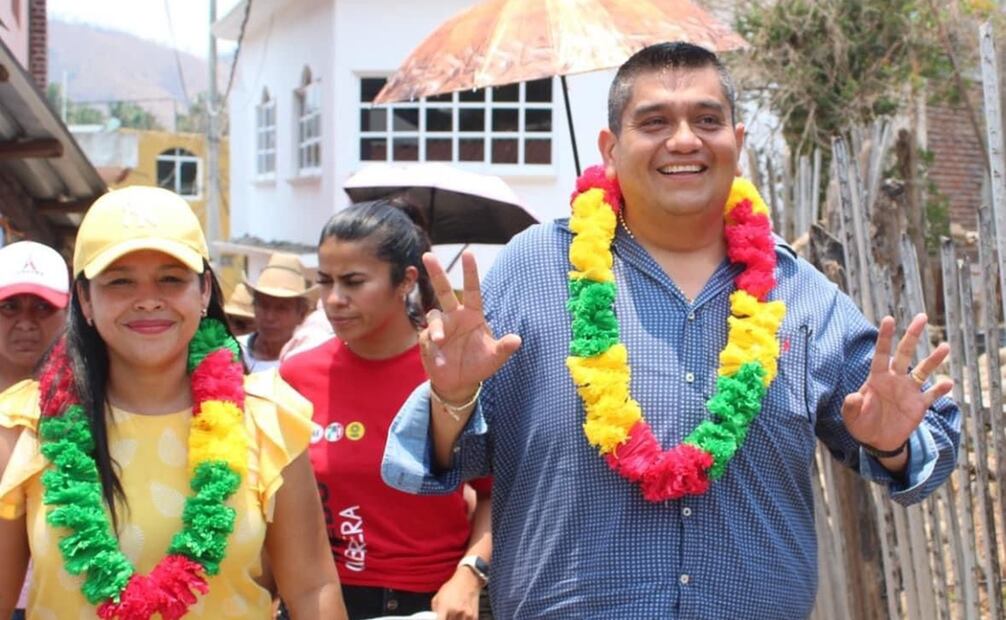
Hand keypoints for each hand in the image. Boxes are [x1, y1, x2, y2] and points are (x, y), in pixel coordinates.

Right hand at [420, 251, 520, 402]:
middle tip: (428, 254)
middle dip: (436, 272)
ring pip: (433, 317)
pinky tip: (441, 362)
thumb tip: (517, 339)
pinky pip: (428, 340)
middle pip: (443, 290)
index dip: (470, 272)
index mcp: (472, 315)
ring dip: (436, 328)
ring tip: (440, 341)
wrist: (460, 383)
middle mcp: (454, 316)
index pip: (472, 290)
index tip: (468, 253)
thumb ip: (504, 348)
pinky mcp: (427, 341)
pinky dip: (434, 350)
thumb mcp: (495, 357)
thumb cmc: (479, 364)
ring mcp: (440, 328)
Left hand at [431, 567, 481, 619]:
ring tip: (455, 614)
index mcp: (444, 607)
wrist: (468, 580)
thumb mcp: (438, 596)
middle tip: (447, 615)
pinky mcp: (474, 616)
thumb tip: (435, 618)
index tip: (439, 619)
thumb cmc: (452, 587)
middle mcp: (455, 612)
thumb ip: (435, 609)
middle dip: (447, 619)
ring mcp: (465, 615)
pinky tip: (463, 615)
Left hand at [842, 313, 953, 452]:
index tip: (889, 318)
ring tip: (945, 347)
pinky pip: (932, 395)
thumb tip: (853, 398)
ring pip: (923, 371)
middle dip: (912, 335)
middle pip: (904, 353)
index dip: (885, 337)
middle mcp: (894, 379)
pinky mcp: (919, 405)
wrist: (877, 441)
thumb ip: (851, 407)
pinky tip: (948, 383)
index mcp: (877, 378)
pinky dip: (940, 390)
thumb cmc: (861, 425)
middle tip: (922, 316)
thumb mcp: (851, 417)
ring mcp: (908, 391)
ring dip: (933, 360)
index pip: (881, 353)